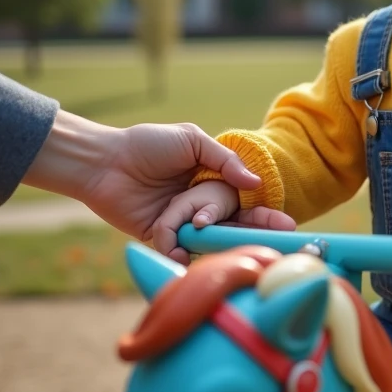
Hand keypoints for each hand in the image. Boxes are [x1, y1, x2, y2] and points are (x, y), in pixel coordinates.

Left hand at [24, 112, 286, 242]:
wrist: (105, 162)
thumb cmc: (148, 144)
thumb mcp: (191, 140)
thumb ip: (224, 160)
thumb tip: (255, 183)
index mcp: (211, 180)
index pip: (244, 201)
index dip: (265, 213)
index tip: (286, 223)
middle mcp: (199, 204)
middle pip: (234, 225)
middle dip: (255, 234)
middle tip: (277, 244)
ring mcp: (181, 223)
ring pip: (208, 239)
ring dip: (213, 239)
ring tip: (205, 231)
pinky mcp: (160, 238)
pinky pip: (179, 250)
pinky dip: (182, 251)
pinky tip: (183, 248)